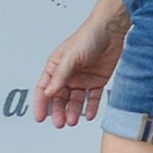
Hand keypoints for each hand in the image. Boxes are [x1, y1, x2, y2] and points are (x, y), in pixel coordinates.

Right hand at [33, 12, 124, 128]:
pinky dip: (91, 107)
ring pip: (76, 101)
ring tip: (73, 121)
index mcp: (56, 67)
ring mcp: (82, 79)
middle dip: (58, 111)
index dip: (41, 103)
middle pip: (60, 98)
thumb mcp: (70, 57)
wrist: (111, 30)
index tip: (40, 117)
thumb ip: (60, 76)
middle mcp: (68, 75)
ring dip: (73, 111)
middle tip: (60, 123)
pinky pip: (92, 98)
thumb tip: (49, 92)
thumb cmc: (88, 36)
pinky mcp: (97, 81)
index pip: (44, 88)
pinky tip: (89, 115)